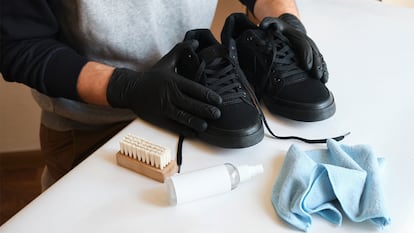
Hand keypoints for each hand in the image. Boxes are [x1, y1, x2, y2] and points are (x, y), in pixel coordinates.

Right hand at [106, 40, 221, 135]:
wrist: (130, 89)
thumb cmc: (152, 77)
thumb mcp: (166, 61)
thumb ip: (181, 51)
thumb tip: (196, 41)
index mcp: (174, 81)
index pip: (195, 89)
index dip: (208, 96)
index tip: (219, 100)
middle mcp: (170, 95)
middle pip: (191, 104)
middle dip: (206, 110)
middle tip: (217, 114)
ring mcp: (164, 108)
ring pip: (184, 117)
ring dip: (197, 122)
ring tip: (207, 125)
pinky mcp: (159, 120)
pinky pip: (175, 127)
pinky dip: (186, 130)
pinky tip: (195, 132)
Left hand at [260, 14, 328, 82]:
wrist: (287, 27)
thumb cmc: (278, 28)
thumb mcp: (272, 23)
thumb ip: (268, 23)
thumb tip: (263, 25)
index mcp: (298, 36)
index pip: (304, 46)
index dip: (306, 56)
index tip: (307, 67)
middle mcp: (307, 42)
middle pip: (314, 54)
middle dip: (316, 66)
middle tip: (316, 76)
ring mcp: (311, 48)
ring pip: (319, 58)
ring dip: (322, 69)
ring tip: (323, 80)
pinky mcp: (313, 54)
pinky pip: (320, 62)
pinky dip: (323, 70)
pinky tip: (324, 80)